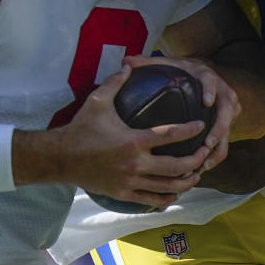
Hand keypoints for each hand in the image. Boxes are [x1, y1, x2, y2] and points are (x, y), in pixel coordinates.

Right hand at [57, 66, 211, 207]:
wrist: (60, 157)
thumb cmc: (80, 128)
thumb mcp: (97, 101)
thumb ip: (116, 82)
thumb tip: (129, 64)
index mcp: (134, 140)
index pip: (170, 135)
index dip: (190, 130)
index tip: (201, 125)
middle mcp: (135, 163)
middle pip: (176, 167)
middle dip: (195, 162)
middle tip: (204, 155)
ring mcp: (130, 181)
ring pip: (167, 187)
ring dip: (186, 182)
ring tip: (195, 176)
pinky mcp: (123, 194)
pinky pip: (150, 200)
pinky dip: (166, 198)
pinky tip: (175, 194)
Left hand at [123, 53, 240, 169]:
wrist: (202, 76)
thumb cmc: (180, 71)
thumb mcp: (166, 64)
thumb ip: (146, 63)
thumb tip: (125, 63)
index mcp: (206, 76)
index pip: (211, 81)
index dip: (211, 90)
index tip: (206, 102)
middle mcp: (222, 93)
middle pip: (227, 110)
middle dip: (220, 128)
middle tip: (208, 143)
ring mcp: (226, 110)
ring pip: (227, 131)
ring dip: (218, 148)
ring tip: (204, 163)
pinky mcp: (226, 125)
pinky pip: (223, 143)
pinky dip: (214, 156)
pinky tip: (201, 169)